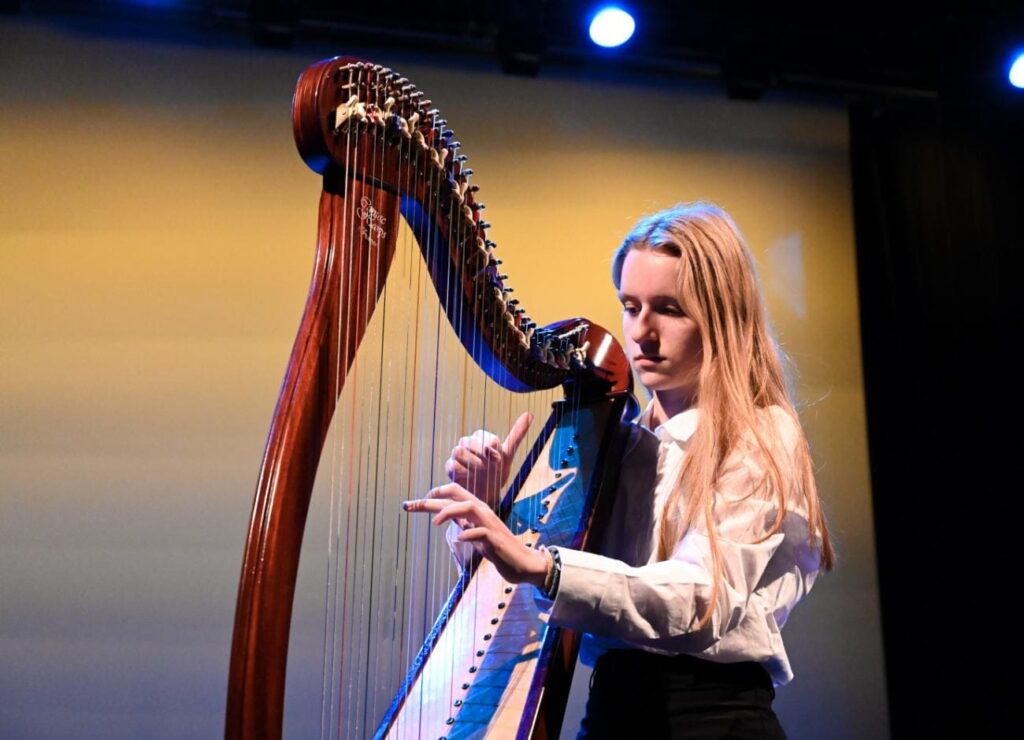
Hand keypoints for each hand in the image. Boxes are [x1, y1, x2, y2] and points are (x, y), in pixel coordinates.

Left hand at [403, 483, 549, 586]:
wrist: (522, 562)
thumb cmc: (497, 548)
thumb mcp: (476, 533)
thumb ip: (463, 522)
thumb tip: (445, 514)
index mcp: (477, 509)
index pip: (452, 494)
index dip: (433, 495)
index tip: (415, 503)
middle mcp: (483, 512)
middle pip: (456, 494)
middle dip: (432, 498)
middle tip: (411, 505)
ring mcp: (490, 524)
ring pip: (469, 506)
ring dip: (449, 511)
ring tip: (434, 522)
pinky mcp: (495, 540)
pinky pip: (480, 532)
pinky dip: (468, 534)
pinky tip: (459, 539)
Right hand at [445, 411, 532, 507]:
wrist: (487, 493)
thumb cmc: (497, 471)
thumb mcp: (508, 454)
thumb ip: (517, 434)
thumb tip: (530, 414)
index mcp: (481, 438)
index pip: (484, 437)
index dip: (492, 448)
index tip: (498, 459)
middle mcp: (468, 444)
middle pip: (468, 441)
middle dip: (480, 455)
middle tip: (488, 466)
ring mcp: (458, 455)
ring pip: (458, 451)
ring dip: (472, 463)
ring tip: (480, 471)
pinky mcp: (450, 467)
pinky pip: (452, 465)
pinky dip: (463, 472)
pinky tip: (471, 477)